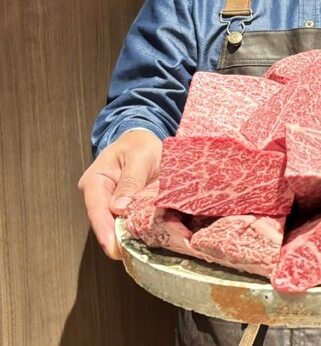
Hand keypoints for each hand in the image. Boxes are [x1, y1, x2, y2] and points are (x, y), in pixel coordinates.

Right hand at [78, 130, 162, 259]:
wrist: (144, 141)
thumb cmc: (140, 145)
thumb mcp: (139, 156)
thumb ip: (131, 180)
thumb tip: (119, 207)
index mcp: (95, 180)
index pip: (96, 209)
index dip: (105, 231)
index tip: (113, 248)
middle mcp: (99, 196)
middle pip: (106, 223)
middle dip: (119, 239)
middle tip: (135, 253)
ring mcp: (111, 204)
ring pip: (118, 226)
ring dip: (131, 236)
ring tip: (146, 247)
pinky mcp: (125, 209)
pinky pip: (130, 222)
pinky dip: (140, 230)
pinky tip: (152, 237)